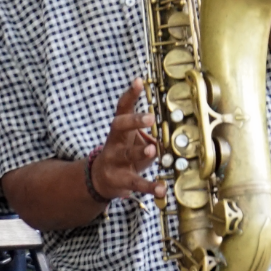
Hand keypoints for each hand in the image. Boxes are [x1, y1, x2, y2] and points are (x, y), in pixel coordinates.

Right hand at [91, 81, 162, 201]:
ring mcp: (114, 161)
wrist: (100, 179)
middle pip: (119, 126)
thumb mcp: (133, 140)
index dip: (130, 94)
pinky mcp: (120, 180)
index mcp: (119, 129)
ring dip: (139, 152)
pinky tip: (162, 188)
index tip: (138, 81)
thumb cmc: (122, 153)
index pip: (123, 108)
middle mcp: (114, 142)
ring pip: (126, 154)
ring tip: (153, 149)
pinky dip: (150, 186)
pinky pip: (136, 182)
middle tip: (150, 117)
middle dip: (134, 121)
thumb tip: (169, 132)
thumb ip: (149, 135)